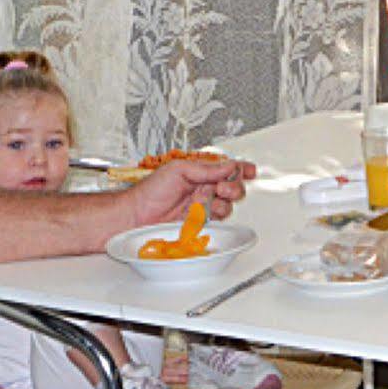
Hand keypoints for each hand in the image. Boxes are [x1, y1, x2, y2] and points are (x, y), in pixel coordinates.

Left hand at [131, 156, 255, 224]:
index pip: (227, 169)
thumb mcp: (179, 170)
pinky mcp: (200, 223)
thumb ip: (206, 169)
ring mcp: (203, 207)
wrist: (137, 215)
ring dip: (223, 202)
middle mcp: (204, 189)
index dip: (241, 169)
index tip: (250, 171)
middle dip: (234, 187)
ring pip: (228, 205)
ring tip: (209, 200)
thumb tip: (229, 166)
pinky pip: (217, 220)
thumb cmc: (151, 191)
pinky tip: (204, 212)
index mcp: (199, 172)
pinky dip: (214, 215)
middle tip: (222, 188)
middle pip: (233, 187)